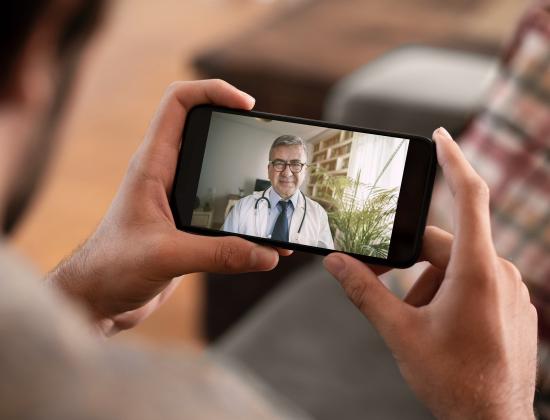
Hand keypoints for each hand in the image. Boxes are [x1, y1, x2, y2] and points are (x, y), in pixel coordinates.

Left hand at [47, 80, 290, 334]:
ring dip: (245, 177)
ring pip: (216, 171)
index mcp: (152, 166)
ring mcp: (177, 199)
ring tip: (276, 191)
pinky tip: (264, 237)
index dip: (213, 91)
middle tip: (268, 142)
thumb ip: (218, 255)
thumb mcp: (167, 256)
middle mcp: (165, 175)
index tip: (247, 105)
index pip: (179, 103)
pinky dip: (244, 216)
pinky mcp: (186, 225)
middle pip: (204, 130)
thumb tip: (267, 253)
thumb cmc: (112, 268)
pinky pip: (221, 209)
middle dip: (238, 130)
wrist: (98, 299)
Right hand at [323, 128, 536, 418]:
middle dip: (411, 261)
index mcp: (476, 271)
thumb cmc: (452, 380)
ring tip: (414, 321)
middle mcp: (500, 273)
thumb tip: (334, 262)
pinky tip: (435, 325)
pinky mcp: (511, 305)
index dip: (453, 160)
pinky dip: (447, 292)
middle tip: (383, 284)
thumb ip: (363, 291)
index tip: (439, 134)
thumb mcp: (398, 331)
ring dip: (427, 283)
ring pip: (457, 265)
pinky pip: (473, 281)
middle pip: (444, 242)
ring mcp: (510, 290)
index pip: (469, 196)